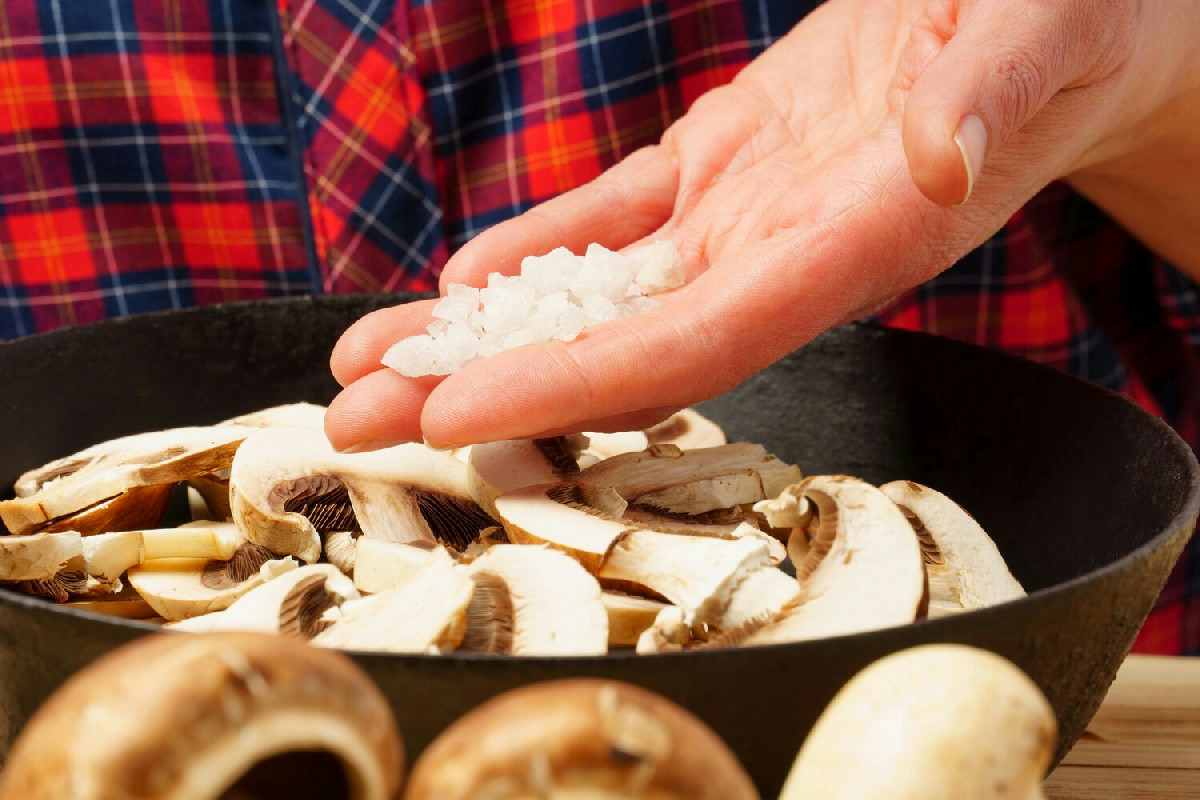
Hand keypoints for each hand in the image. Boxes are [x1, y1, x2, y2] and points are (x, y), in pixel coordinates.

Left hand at [326, 0, 1196, 449]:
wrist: (1062, 15)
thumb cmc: (1069, 18)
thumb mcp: (1039, 31)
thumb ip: (982, 100)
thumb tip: (934, 155)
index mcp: (856, 247)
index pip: (692, 348)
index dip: (569, 389)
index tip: (449, 417)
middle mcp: (787, 256)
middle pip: (613, 348)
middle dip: (478, 386)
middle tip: (348, 418)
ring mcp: (749, 215)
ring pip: (595, 293)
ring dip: (479, 330)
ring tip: (369, 356)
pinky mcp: (731, 164)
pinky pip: (619, 219)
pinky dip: (542, 249)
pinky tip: (466, 283)